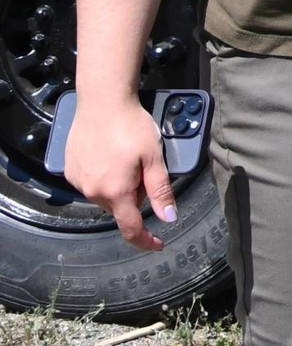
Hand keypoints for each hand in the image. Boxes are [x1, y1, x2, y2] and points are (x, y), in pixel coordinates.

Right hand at [64, 94, 176, 250]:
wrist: (102, 101)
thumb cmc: (131, 126)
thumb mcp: (154, 157)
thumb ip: (161, 190)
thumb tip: (169, 217)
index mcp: (116, 192)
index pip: (131, 228)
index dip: (146, 240)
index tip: (158, 244)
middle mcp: (93, 191)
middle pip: (121, 206)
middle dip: (136, 193)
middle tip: (145, 166)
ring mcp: (78, 182)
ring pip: (106, 194)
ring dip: (119, 185)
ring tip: (126, 155)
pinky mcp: (69, 170)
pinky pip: (91, 182)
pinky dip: (104, 175)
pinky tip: (110, 154)